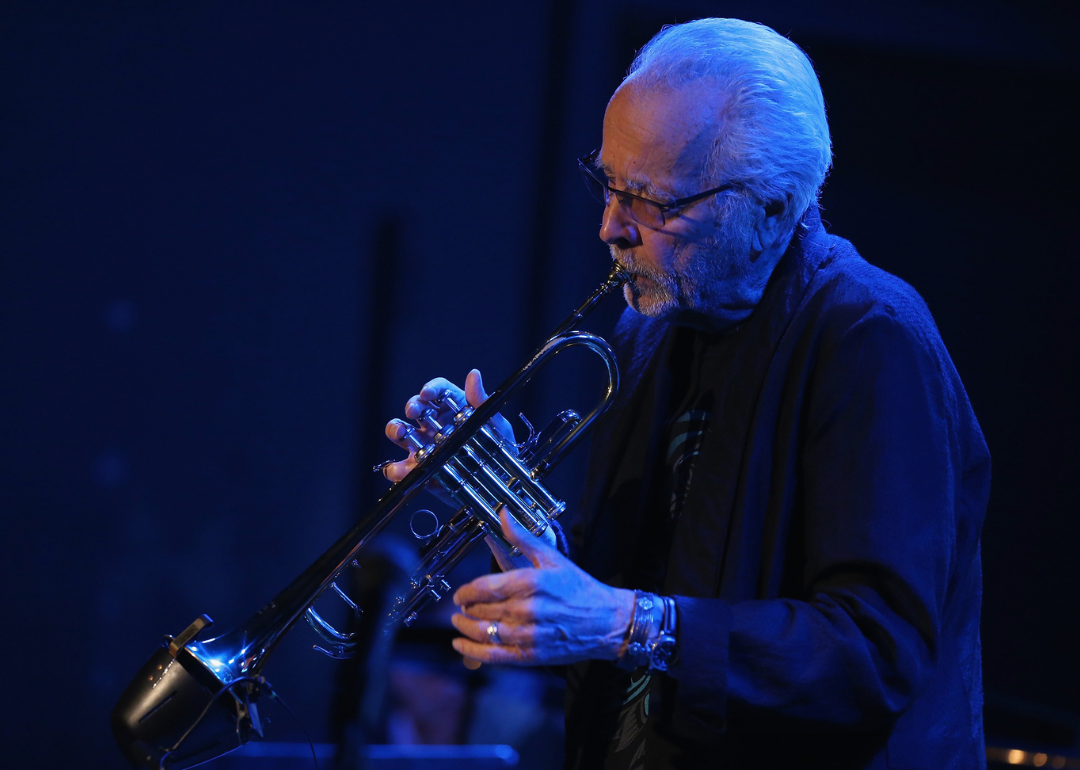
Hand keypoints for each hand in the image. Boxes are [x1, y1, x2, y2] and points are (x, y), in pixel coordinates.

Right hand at [382, 369, 513, 484]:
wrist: (498, 486)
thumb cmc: (500, 451)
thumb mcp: (498, 425)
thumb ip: (482, 402)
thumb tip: (474, 375)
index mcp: (455, 409)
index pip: (439, 391)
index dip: (431, 389)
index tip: (427, 394)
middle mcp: (437, 425)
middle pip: (416, 408)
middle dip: (412, 406)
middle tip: (414, 411)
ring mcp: (426, 447)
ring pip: (401, 433)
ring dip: (396, 430)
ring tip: (402, 434)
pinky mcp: (420, 470)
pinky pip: (401, 468)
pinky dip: (397, 469)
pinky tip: (403, 469)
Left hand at [450, 508, 635, 664]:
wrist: (607, 622)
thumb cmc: (580, 588)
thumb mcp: (552, 558)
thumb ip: (522, 538)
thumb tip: (503, 514)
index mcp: (530, 583)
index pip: (484, 587)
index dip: (466, 591)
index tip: (460, 593)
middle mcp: (527, 609)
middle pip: (481, 609)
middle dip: (466, 608)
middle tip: (460, 606)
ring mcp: (528, 635)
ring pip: (484, 631)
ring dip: (465, 627)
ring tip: (458, 622)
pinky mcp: (531, 655)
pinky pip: (494, 655)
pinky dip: (473, 651)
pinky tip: (461, 645)